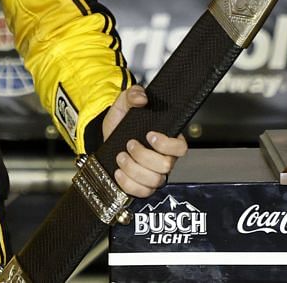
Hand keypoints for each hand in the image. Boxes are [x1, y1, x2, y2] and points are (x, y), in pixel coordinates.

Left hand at [99, 85, 187, 199]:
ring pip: (154, 181)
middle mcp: (164, 159)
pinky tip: (119, 172)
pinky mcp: (143, 187)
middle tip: (129, 144)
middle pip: (166, 166)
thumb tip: (141, 98)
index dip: (167, 144)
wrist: (105, 139)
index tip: (150, 135)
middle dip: (143, 155)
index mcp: (167, 139)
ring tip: (121, 157)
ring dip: (133, 169)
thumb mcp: (123, 103)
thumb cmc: (120, 122)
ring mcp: (154, 174)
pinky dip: (128, 183)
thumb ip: (133, 94)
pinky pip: (141, 192)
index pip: (180, 147)